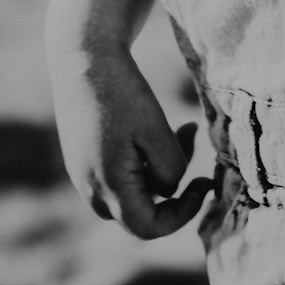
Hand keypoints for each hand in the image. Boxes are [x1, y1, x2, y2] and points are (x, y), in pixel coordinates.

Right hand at [50, 43, 212, 238]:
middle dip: (174, 185)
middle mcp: (90, 188)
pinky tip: (150, 125)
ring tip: (181, 127)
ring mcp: (82, 174)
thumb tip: (169, 190)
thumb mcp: (156, 130)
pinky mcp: (81, 157)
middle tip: (191, 140)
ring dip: (159, 169)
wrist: (81, 56)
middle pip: (141, 210)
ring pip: (131, 190)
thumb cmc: (121, 91)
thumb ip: (170, 168)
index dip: (182, 215)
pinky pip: (117, 174)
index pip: (149, 229)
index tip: (203, 184)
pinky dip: (141, 159)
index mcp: (108, 187)